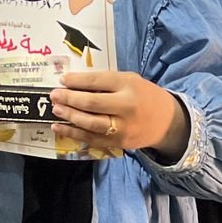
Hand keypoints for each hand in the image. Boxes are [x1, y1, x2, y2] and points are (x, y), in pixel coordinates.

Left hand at [50, 71, 188, 161]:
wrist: (167, 122)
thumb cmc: (144, 96)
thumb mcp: (130, 81)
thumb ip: (105, 82)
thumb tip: (73, 83)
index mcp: (129, 85)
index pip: (97, 82)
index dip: (77, 81)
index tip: (62, 80)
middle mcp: (126, 107)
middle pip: (92, 103)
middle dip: (69, 99)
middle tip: (54, 95)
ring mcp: (122, 127)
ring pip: (90, 123)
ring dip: (70, 116)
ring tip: (56, 110)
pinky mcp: (118, 142)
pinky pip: (92, 139)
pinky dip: (74, 134)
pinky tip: (60, 128)